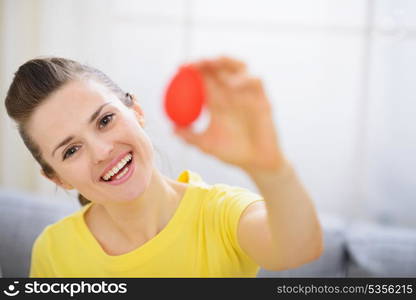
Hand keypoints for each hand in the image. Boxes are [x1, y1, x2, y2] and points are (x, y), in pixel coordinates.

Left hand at [174, 56, 285, 172]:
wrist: (256, 163)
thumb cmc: (232, 153)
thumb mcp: (206, 145)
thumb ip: (189, 137)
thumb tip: (172, 129)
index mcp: (217, 102)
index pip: (204, 79)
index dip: (193, 70)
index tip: (179, 67)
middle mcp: (231, 95)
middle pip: (219, 69)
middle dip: (206, 62)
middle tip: (194, 64)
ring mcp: (247, 95)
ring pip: (239, 68)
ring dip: (226, 62)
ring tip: (213, 62)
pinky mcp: (262, 99)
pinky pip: (255, 81)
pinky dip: (243, 79)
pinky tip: (231, 85)